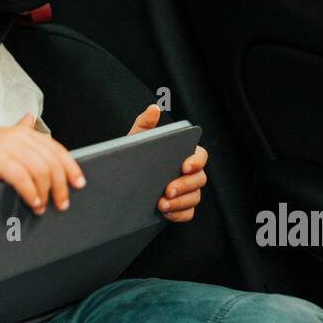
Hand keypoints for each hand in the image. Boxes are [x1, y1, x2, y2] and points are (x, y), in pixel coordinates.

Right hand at [0, 114, 86, 214]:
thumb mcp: (0, 135)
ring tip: (42, 207)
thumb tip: (30, 117)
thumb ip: (18, 129)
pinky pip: (22, 178)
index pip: (56, 149)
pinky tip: (32, 202)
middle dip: (61, 186)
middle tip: (62, 203)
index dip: (71, 167)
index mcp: (23, 132)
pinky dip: (31, 192)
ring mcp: (8, 147)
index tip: (79, 184)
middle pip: (51, 162)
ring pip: (40, 171)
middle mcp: (19, 137)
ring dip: (45, 192)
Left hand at [127, 104, 208, 222]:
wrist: (122, 184)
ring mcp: (187, 192)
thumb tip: (153, 108)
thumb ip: (144, 124)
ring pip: (195, 198)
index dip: (196, 161)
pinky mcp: (181, 208)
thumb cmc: (134, 158)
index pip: (200, 156)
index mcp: (183, 154)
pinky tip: (165, 214)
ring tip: (162, 204)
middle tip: (167, 190)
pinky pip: (188, 213)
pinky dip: (179, 214)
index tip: (184, 166)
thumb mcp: (135, 141)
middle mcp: (189, 173)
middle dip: (184, 186)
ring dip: (181, 202)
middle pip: (200, 179)